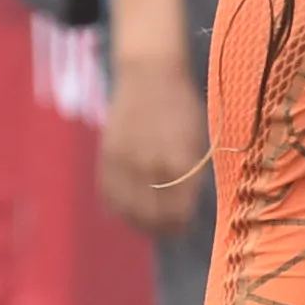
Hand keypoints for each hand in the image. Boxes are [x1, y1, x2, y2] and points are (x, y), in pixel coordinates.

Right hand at [99, 53, 207, 236]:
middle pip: (152, 217)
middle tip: (169, 229)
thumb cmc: (182, 106)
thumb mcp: (198, 139)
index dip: (182, 225)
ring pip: (128, 211)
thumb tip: (187, 209)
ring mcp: (125, 163)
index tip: (185, 226)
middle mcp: (149, 166)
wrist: (149, 75)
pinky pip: (108, 195)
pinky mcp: (106, 157)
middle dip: (163, 229)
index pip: (178, 213)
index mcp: (178, 163)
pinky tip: (128, 208)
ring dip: (139, 223)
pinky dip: (117, 207)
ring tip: (149, 224)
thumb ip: (193, 175)